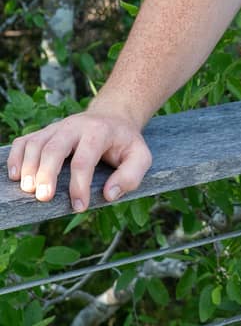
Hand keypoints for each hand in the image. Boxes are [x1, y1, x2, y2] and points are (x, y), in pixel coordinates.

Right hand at [7, 107, 152, 213]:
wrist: (112, 117)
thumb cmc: (125, 143)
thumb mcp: (141, 157)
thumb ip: (130, 176)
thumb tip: (108, 195)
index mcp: (99, 132)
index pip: (84, 160)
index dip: (79, 186)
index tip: (79, 207)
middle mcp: (74, 127)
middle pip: (54, 148)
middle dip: (46, 174)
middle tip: (43, 198)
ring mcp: (56, 128)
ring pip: (35, 144)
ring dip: (28, 167)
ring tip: (28, 190)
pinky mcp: (45, 132)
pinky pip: (24, 141)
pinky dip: (15, 157)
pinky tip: (14, 176)